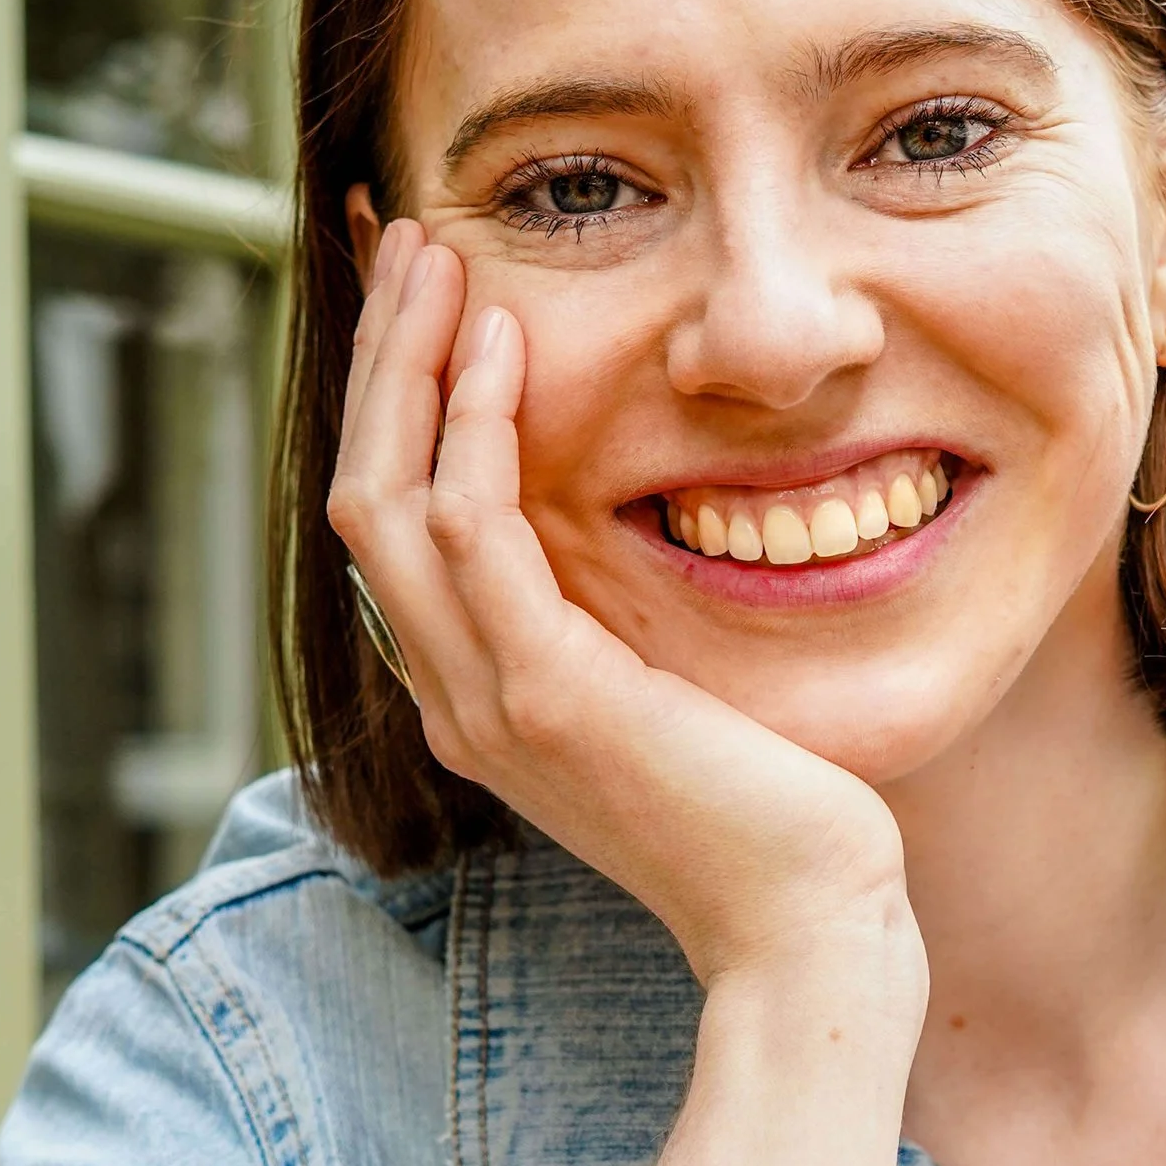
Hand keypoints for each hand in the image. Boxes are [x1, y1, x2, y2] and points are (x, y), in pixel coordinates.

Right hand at [327, 224, 920, 996]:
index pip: (394, 525)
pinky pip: (474, 530)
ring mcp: (488, 702)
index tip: (420, 297)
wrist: (803, 924)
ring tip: (438, 259)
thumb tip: (624, 533)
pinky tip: (502, 345)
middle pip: (362, 495)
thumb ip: (616, 627)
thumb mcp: (667, 697)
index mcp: (476, 696)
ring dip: (405, 364)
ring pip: (388, 498)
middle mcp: (456, 699)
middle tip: (406, 241)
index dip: (390, 403)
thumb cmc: (766, 813)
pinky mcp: (548, 696)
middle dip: (377, 360)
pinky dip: (475, 425)